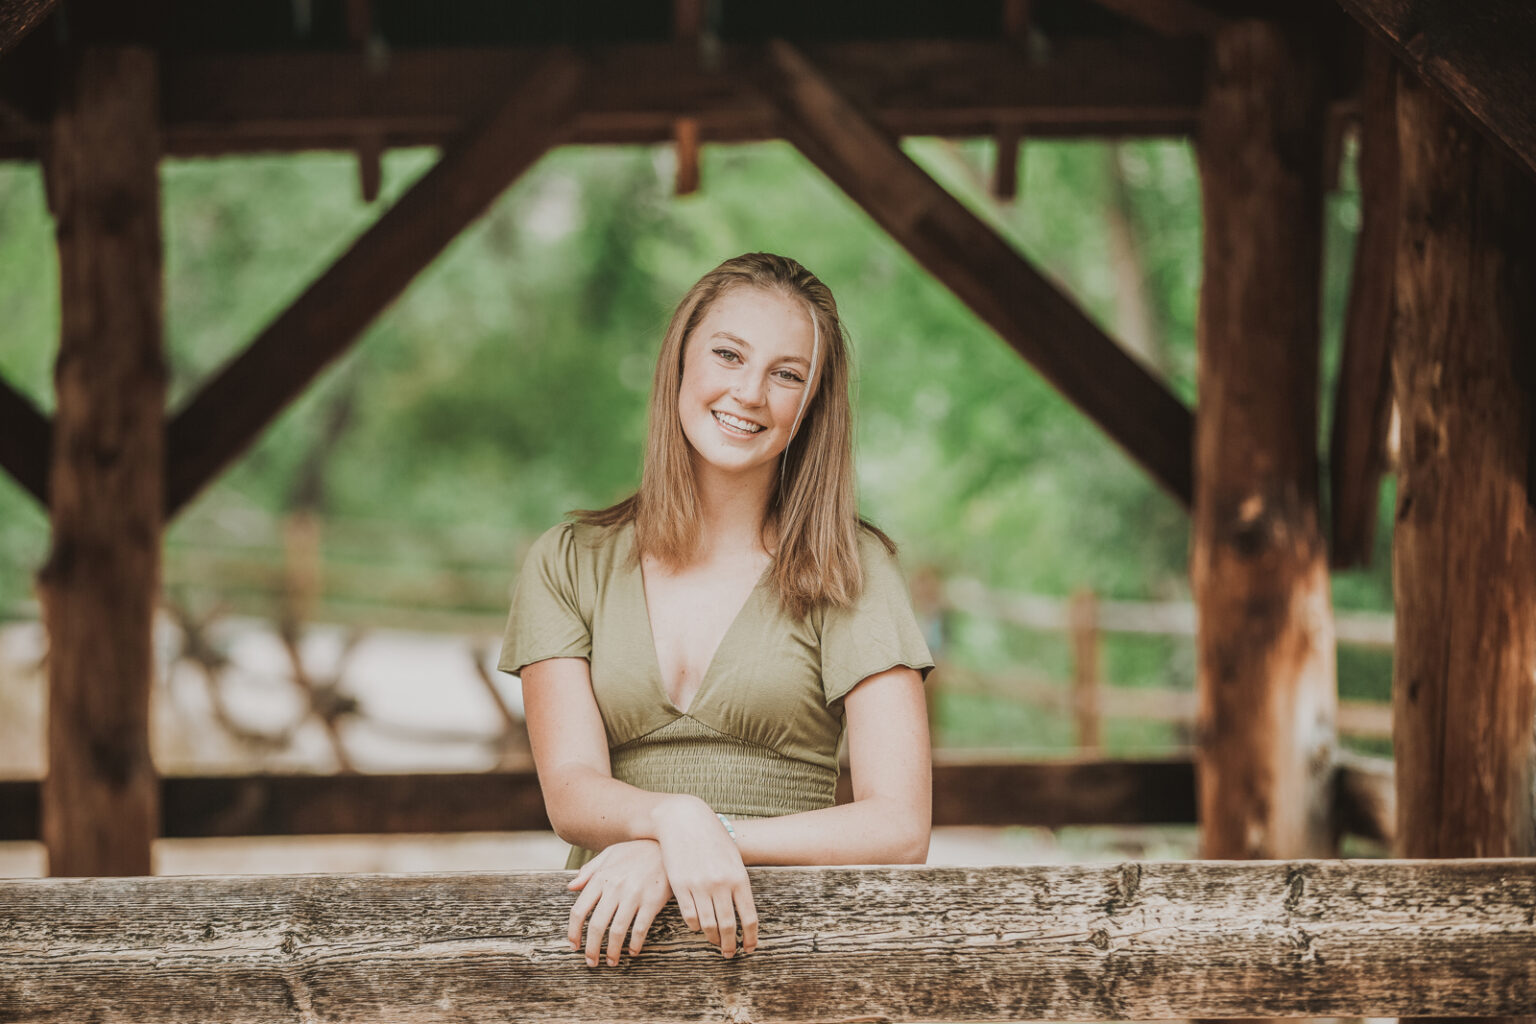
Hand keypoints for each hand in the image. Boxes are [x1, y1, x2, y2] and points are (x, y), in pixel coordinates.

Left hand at [567, 839, 671, 965]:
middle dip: (591, 948)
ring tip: (611, 962)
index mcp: (601, 877)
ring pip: (617, 931)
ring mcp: (634, 895)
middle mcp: (615, 888)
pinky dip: (635, 944)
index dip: (573, 932)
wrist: (667, 844)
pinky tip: (633, 951)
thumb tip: (571, 887)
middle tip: (591, 962)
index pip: (579, 910)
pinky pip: (640, 929)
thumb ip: (589, 871)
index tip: (574, 945)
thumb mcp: (610, 853)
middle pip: (596, 925)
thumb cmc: (637, 850)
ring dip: (612, 951)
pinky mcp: (652, 901)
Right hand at [651, 797, 757, 958]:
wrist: (684, 819)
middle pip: (727, 926)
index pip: (748, 918)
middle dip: (729, 944)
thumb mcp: (733, 857)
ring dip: (712, 938)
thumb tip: (743, 912)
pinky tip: (698, 927)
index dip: (750, 938)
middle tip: (729, 953)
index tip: (749, 948)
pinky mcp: (680, 886)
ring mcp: (698, 886)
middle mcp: (720, 884)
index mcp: (738, 877)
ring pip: (707, 925)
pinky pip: (689, 916)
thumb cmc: (712, 837)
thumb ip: (738, 883)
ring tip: (715, 943)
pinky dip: (695, 925)